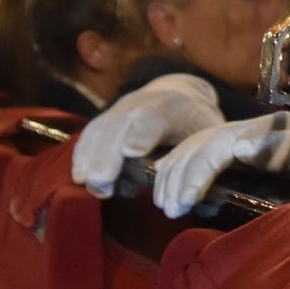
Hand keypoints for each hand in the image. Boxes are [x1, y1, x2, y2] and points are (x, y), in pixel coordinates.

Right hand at [71, 74, 222, 198]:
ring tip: (89, 185)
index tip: (131, 152)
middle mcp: (142, 102)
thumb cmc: (197, 123)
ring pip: (101, 128)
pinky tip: (79, 175)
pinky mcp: (107, 116)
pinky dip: (83, 153)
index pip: (155, 117)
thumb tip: (194, 194)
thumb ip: (202, 159)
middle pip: (120, 125)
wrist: (179, 94)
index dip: (142, 133)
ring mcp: (121, 107)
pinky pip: (91, 132)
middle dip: (108, 154)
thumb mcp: (210, 135)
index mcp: (173, 106)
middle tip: (100, 184)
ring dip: (91, 157)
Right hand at [150, 111, 289, 217]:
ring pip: (197, 152)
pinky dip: (185, 179)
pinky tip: (181, 200)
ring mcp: (247, 149)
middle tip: (170, 208)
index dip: (201, 168)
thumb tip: (242, 144)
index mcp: (273, 129)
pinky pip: (205, 165)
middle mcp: (256, 133)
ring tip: (169, 207)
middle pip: (203, 144)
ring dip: (176, 176)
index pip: (223, 141)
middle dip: (181, 174)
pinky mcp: (243, 167)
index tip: (188, 198)